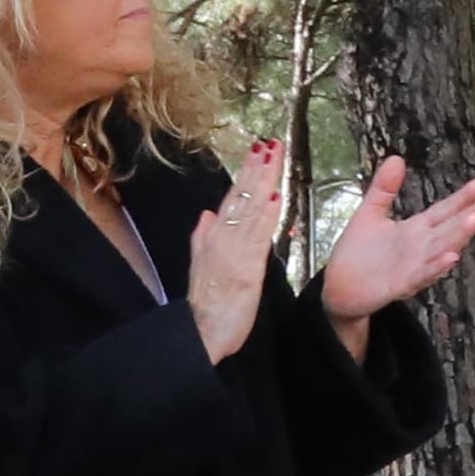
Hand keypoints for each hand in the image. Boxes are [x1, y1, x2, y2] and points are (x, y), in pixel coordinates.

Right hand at [188, 138, 288, 364]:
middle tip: (271, 142)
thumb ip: (203, 238)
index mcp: (214, 236)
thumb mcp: (201, 264)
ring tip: (273, 158)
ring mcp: (233, 253)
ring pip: (250, 210)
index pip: (233, 197)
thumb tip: (207, 215)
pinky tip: (274, 199)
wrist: (200, 333)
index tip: (259, 149)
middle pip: (242, 197)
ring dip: (263, 183)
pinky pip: (258, 239)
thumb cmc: (207, 303)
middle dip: (257, 168)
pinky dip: (265, 218)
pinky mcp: (246, 271)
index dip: (246, 172)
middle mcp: (221, 239)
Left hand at [318, 155, 474, 322]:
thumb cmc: (357, 254)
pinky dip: (436, 267)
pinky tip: (450, 257)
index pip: (444, 211)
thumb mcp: (370, 213)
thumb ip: (384, 188)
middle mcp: (420, 247)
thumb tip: (396, 158)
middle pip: (451, 228)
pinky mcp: (401, 284)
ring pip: (442, 249)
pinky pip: (422, 275)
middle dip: (472, 214)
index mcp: (415, 230)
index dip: (462, 198)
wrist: (339, 288)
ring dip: (460, 236)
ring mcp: (414, 266)